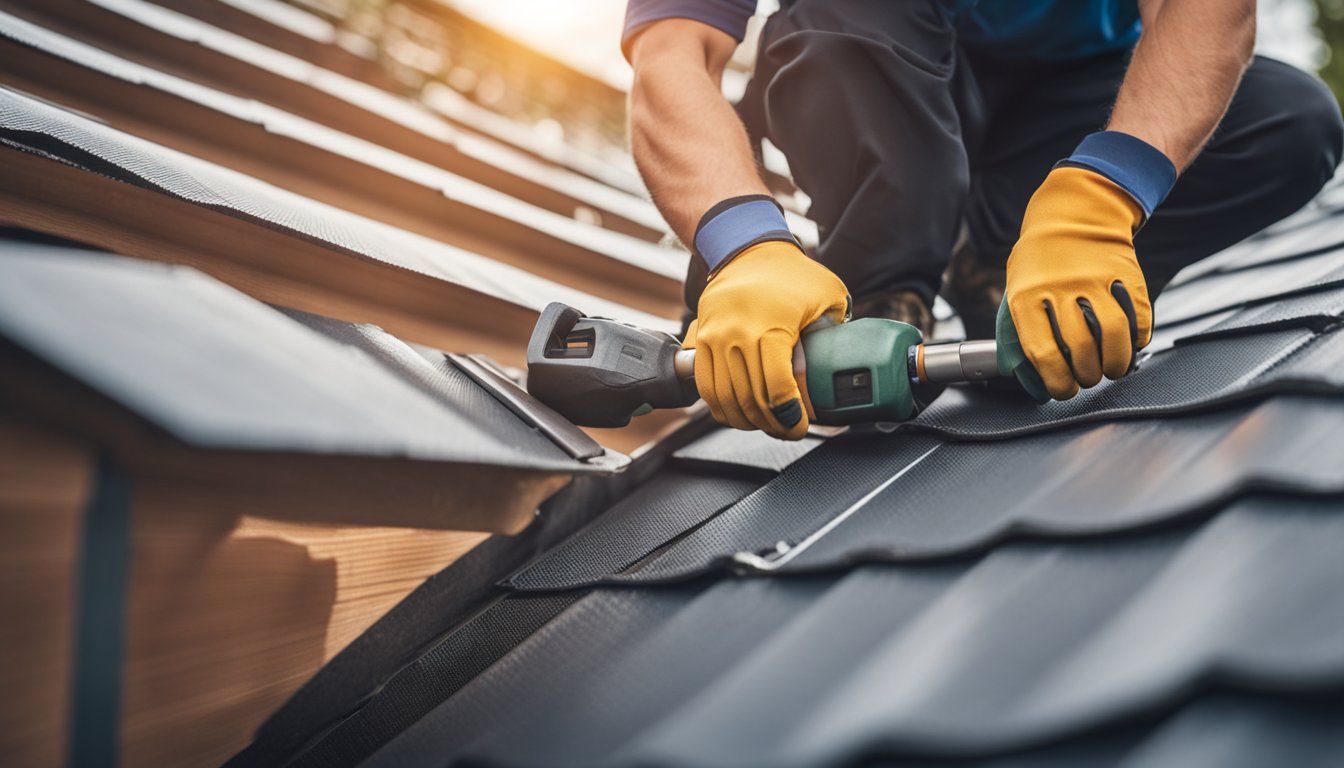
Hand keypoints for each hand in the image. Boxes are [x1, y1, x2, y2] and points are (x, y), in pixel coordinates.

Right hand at [689, 241, 848, 438]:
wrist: (746, 249)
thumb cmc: (789, 273)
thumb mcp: (827, 295)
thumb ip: (836, 330)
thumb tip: (841, 364)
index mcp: (770, 328)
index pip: (776, 390)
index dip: (789, 418)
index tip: (799, 426)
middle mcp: (736, 336)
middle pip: (751, 400)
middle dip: (771, 425)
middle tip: (787, 431)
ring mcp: (714, 339)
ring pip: (724, 399)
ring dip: (745, 421)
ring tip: (764, 425)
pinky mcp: (700, 340)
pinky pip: (706, 386)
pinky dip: (720, 407)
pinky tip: (738, 413)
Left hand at [1003, 166, 1151, 400]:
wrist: (1074, 212)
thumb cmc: (1040, 261)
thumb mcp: (1018, 289)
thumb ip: (1023, 330)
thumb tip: (1034, 380)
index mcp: (1026, 296)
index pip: (1043, 353)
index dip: (1057, 382)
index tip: (1064, 390)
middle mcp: (1060, 287)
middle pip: (1081, 349)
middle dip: (1087, 377)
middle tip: (1088, 379)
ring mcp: (1095, 278)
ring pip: (1114, 336)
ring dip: (1116, 364)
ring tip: (1111, 370)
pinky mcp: (1125, 273)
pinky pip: (1137, 316)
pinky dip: (1137, 339)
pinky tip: (1129, 345)